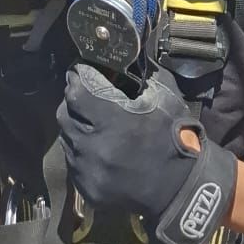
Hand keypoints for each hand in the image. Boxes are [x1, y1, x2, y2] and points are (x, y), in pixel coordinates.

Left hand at [58, 65, 236, 243]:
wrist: (179, 188)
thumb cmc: (173, 136)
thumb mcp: (164, 96)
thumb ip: (141, 71)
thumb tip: (123, 54)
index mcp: (114, 122)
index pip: (77, 91)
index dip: (79, 76)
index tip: (82, 70)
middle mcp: (94, 148)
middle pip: (64, 113)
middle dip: (73, 99)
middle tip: (86, 93)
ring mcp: (88, 172)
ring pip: (66, 137)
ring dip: (76, 124)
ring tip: (93, 121)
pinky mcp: (86, 189)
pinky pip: (72, 161)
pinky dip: (80, 149)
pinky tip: (98, 145)